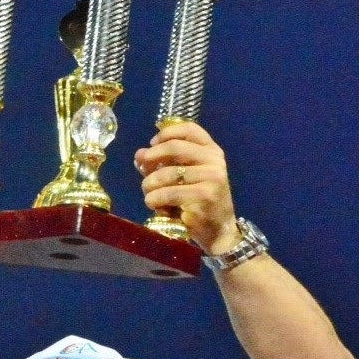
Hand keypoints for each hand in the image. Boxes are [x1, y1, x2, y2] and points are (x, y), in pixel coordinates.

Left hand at [134, 122, 238, 254]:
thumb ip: (161, 164)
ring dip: (150, 183)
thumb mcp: (181, 178)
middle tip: (142, 167)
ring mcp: (212, 178)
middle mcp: (214, 160)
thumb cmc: (197, 201)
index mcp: (211, 151)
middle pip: (175, 147)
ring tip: (147, 192)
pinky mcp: (205, 196)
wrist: (218, 230)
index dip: (167, 133)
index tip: (152, 144)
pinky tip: (153, 204)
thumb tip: (139, 154)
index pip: (190, 129)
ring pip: (169, 173)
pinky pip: (170, 193)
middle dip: (152, 156)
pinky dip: (155, 198)